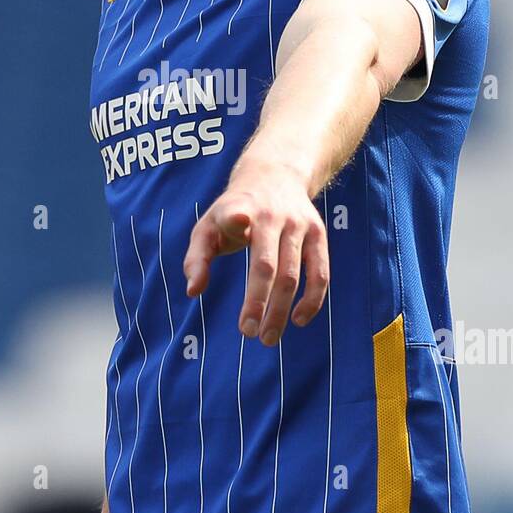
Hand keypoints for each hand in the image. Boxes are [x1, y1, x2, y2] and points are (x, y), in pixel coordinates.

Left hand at [183, 158, 329, 345]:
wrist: (275, 175)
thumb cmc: (233, 211)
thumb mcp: (208, 225)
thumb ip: (197, 258)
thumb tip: (192, 292)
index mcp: (240, 209)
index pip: (238, 213)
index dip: (237, 219)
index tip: (237, 222)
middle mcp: (271, 216)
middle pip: (267, 265)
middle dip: (257, 302)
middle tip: (248, 333)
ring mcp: (298, 225)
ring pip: (292, 275)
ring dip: (280, 310)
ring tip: (268, 337)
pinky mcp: (317, 234)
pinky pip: (319, 272)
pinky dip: (312, 300)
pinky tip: (298, 320)